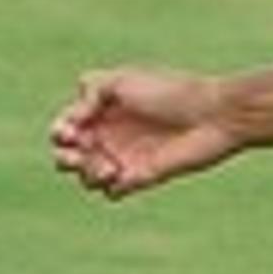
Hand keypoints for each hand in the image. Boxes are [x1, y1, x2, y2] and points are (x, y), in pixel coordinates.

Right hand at [50, 67, 237, 199]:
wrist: (212, 116)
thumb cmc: (171, 92)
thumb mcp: (123, 80)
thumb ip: (90, 91)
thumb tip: (71, 120)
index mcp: (103, 111)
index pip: (66, 127)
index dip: (61, 131)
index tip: (71, 130)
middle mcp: (111, 135)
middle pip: (68, 155)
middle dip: (64, 157)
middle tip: (77, 154)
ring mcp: (125, 158)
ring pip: (86, 177)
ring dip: (88, 174)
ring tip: (109, 166)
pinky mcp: (141, 178)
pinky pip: (112, 193)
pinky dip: (112, 187)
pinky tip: (123, 175)